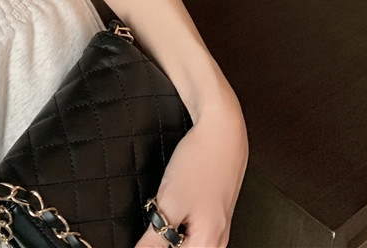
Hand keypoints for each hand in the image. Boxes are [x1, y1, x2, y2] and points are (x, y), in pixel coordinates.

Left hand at [133, 99, 248, 247]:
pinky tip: (170, 204)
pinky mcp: (212, 210)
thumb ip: (153, 239)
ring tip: (160, 210)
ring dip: (168, 229)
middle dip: (160, 239)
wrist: (221, 130)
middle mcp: (217, 241)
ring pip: (185, 238)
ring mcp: (216, 225)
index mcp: (208, 245)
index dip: (152, 247)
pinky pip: (191, 226)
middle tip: (152, 219)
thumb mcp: (170, 203)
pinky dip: (177, 219)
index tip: (145, 236)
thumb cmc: (201, 162)